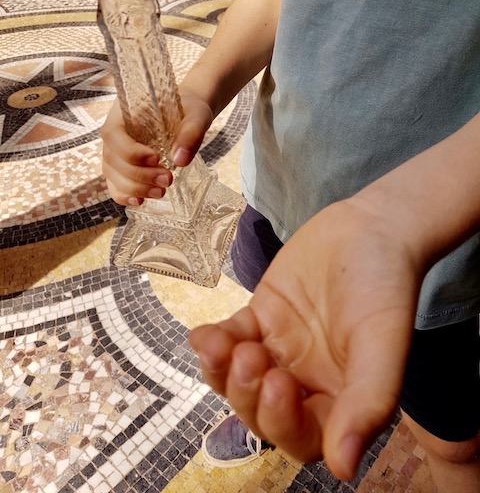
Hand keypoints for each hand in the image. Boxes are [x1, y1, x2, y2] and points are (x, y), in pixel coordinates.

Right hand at [101, 88, 212, 204]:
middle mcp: (115, 134)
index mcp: (124, 113)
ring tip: (162, 191)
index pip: (112, 134)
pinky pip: (115, 186)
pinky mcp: (123, 169)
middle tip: (167, 179)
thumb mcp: (196, 114)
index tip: (156, 158)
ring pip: (112, 175)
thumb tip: (180, 160)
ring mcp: (116, 153)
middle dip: (139, 175)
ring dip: (135, 188)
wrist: (187, 114)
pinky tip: (141, 201)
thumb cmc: (188, 109)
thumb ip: (191, 132)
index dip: (130, 151)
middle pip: (112, 159)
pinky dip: (125, 196)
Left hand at [189, 198, 424, 479]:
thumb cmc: (385, 284)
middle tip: (252, 356)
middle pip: (261, 412)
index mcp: (340, 398)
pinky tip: (203, 335)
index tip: (278, 384)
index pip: (303, 437)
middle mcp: (306, 380)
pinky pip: (228, 339)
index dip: (282, 422)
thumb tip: (345, 468)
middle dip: (247, 393)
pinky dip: (211, 342)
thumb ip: (367, 403)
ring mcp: (279, 349)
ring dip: (222, 370)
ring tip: (221, 344)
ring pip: (238, 379)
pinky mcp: (260, 318)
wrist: (367, 228)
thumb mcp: (383, 343)